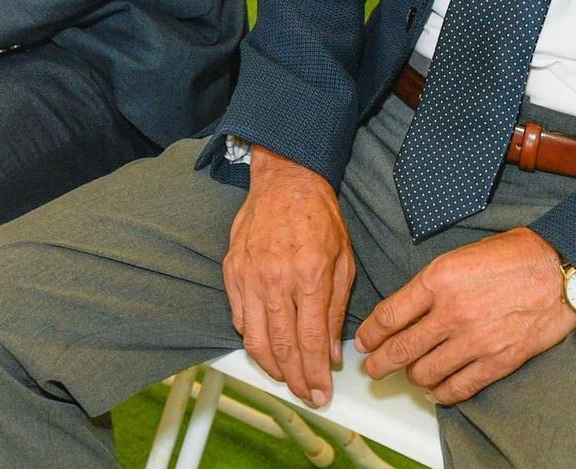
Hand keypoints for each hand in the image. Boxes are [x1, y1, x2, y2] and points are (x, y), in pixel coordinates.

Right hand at [223, 146, 357, 407]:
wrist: (286, 181)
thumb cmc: (319, 219)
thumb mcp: (343, 262)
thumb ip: (336, 310)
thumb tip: (332, 354)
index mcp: (310, 274)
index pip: (311, 340)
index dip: (316, 374)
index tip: (321, 394)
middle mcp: (276, 278)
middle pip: (282, 346)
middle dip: (295, 379)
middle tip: (305, 394)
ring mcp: (249, 275)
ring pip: (255, 338)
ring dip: (271, 366)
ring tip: (285, 378)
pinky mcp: (232, 271)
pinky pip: (239, 318)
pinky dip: (252, 339)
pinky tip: (266, 347)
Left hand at [355, 226, 575, 404]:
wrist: (558, 270)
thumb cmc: (511, 256)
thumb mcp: (458, 256)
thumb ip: (430, 285)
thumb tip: (406, 311)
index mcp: (437, 279)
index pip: (388, 315)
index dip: (370, 334)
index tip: (364, 342)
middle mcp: (451, 312)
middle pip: (401, 349)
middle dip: (379, 363)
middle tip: (372, 369)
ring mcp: (474, 340)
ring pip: (425, 372)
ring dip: (412, 377)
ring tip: (410, 374)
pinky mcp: (497, 361)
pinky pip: (459, 387)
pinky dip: (442, 393)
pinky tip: (436, 390)